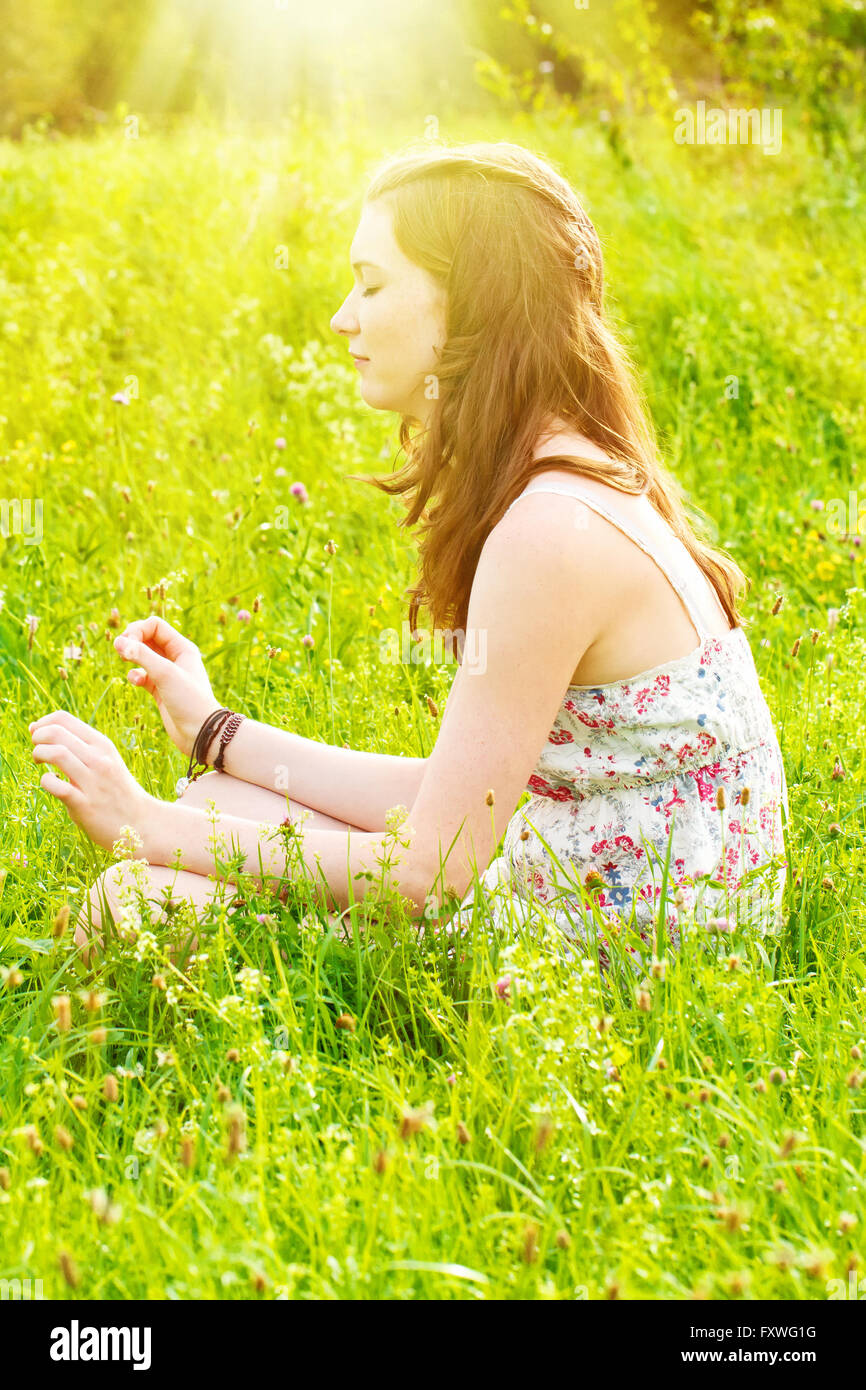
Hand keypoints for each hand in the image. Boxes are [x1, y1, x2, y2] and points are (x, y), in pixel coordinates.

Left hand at [29, 710, 157, 855]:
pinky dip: (46, 781)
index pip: (64, 719)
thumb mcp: (105, 761)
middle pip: (55, 732)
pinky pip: (56, 786)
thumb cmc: (115, 791)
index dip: (43, 723)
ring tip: (39, 763)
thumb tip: (41, 732)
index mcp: (102, 745)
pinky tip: (51, 783)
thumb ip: (80, 748)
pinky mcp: (85, 805)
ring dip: (39, 755)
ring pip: (56, 753)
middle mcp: (99, 759)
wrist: (141, 823)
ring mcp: (93, 782)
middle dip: (37, 738)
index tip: (37, 735)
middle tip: (37, 751)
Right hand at [113, 616, 220, 756]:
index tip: (126, 644)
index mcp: (182, 648)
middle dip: (132, 641)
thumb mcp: (165, 674)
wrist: (201, 733)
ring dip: (132, 656)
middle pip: (147, 638)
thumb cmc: (189, 700)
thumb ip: (142, 656)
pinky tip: (136, 682)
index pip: (154, 626)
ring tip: (126, 661)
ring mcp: (168, 674)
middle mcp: (176, 658)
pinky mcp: (160, 690)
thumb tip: (119, 642)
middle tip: (121, 651)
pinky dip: (135, 675)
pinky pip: (142, 675)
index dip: (137, 630)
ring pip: (143, 656)